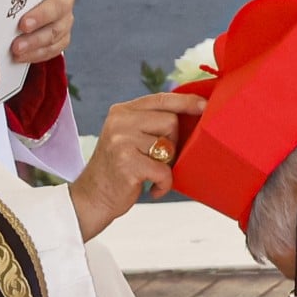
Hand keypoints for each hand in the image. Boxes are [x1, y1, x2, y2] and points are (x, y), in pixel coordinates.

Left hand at [10, 0, 73, 63]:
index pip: (56, 2)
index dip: (41, 15)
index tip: (23, 25)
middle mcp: (64, 3)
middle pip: (57, 24)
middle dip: (36, 37)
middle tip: (16, 45)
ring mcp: (64, 21)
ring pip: (56, 39)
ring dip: (35, 48)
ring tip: (16, 53)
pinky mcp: (61, 37)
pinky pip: (53, 50)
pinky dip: (37, 55)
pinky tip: (22, 57)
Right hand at [68, 92, 206, 241]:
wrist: (92, 198)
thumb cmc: (119, 169)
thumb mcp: (128, 137)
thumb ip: (150, 123)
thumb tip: (191, 111)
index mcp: (121, 111)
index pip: (160, 99)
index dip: (186, 101)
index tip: (204, 105)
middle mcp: (119, 122)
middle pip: (170, 121)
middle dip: (173, 143)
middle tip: (158, 160)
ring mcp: (121, 141)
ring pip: (169, 146)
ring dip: (167, 165)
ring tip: (151, 174)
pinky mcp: (127, 163)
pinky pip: (164, 171)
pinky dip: (164, 184)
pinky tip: (153, 189)